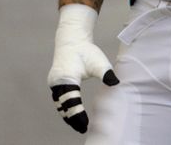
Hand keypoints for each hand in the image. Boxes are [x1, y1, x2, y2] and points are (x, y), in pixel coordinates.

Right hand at [47, 4, 118, 133]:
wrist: (72, 40)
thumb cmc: (86, 51)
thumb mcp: (98, 62)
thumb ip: (105, 73)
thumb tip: (115, 83)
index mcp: (67, 79)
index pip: (71, 102)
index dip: (77, 115)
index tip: (85, 125)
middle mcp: (57, 83)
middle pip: (63, 106)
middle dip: (72, 118)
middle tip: (82, 130)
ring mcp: (54, 83)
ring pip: (59, 103)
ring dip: (67, 114)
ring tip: (77, 125)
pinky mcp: (56, 83)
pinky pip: (59, 99)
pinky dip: (65, 107)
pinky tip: (72, 114)